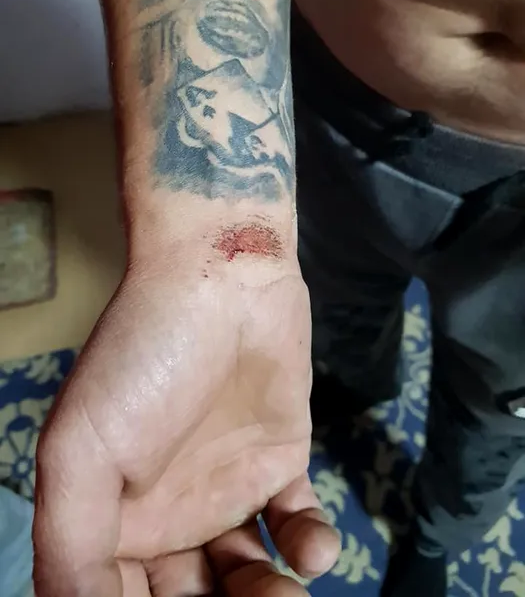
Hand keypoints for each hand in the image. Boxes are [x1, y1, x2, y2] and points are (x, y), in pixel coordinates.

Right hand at [33, 261, 340, 595]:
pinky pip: (294, 525)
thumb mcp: (80, 453)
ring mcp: (225, 487)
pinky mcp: (277, 460)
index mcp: (111, 518)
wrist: (221, 277)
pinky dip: (308, 547)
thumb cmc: (144, 359)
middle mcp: (167, 511)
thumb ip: (69, 549)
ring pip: (245, 577)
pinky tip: (311, 546)